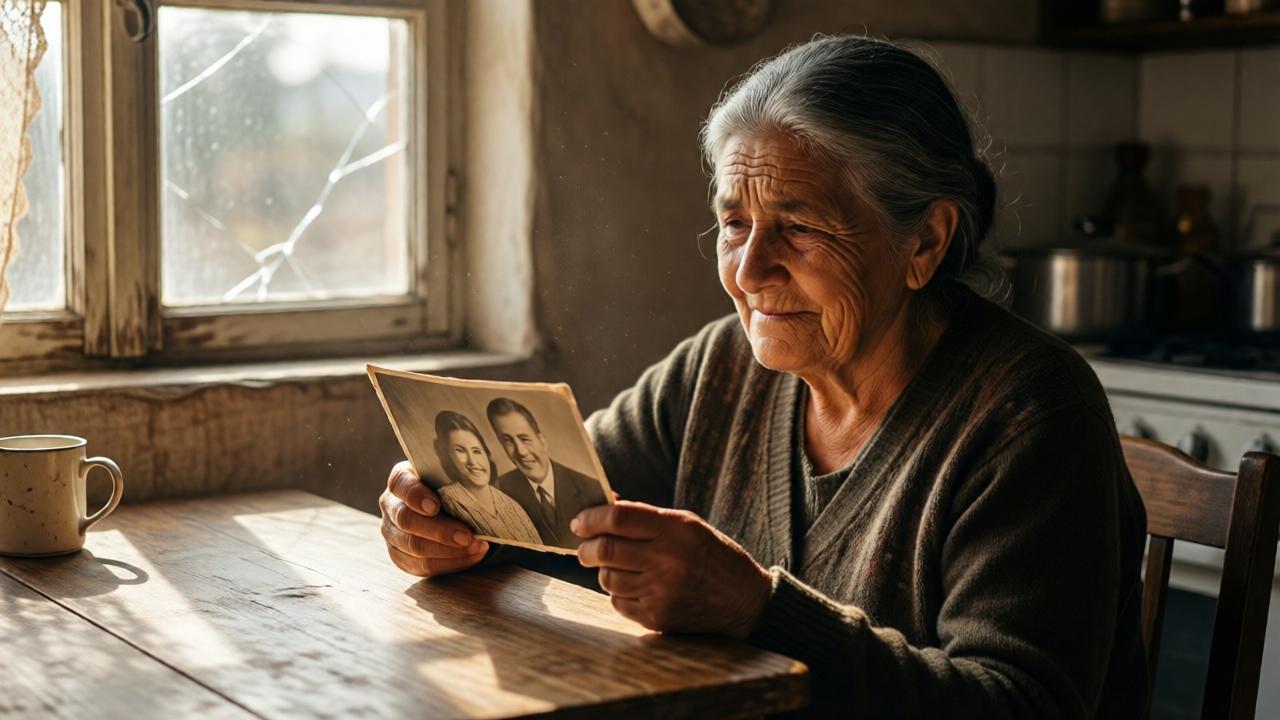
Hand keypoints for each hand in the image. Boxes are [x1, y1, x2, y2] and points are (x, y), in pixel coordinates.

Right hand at [379, 461, 487, 576]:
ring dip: (448, 551)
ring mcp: (392, 533)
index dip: (415, 496)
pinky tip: (471, 556)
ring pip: (414, 547)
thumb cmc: (451, 487)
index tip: (435, 506)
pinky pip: (422, 565)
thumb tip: (479, 491)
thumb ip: (459, 479)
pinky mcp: (401, 556)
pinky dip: (450, 563)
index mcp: (401, 480)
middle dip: (440, 531)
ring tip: (475, 547)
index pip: (400, 483)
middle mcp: (391, 505)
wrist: (447, 506)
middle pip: (406, 520)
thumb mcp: (453, 476)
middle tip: (466, 536)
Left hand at [573, 501, 770, 638]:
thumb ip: (646, 516)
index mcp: (677, 529)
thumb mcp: (687, 524)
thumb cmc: (712, 555)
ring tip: (617, 566)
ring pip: (608, 578)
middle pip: (605, 549)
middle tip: (585, 547)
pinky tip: (635, 586)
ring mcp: (662, 592)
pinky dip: (619, 593)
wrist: (744, 601)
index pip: (618, 517)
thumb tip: (605, 506)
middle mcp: (668, 560)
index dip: (591, 518)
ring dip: (604, 570)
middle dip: (586, 547)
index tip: (579, 522)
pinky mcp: (658, 618)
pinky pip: (618, 603)